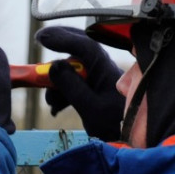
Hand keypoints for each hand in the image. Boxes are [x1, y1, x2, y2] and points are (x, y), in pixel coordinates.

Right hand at [36, 26, 124, 141]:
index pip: (82, 45)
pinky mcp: (95, 90)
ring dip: (57, 80)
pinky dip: (62, 92)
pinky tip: (56, 108)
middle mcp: (101, 69)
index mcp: (104, 69)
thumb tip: (53, 65)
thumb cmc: (117, 124)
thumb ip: (72, 87)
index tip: (41, 37)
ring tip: (51, 102)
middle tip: (40, 39)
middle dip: (58, 46)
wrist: (134, 136)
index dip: (61, 38)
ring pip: (73, 68)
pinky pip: (75, 83)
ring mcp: (98, 79)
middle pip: (77, 49)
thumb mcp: (91, 108)